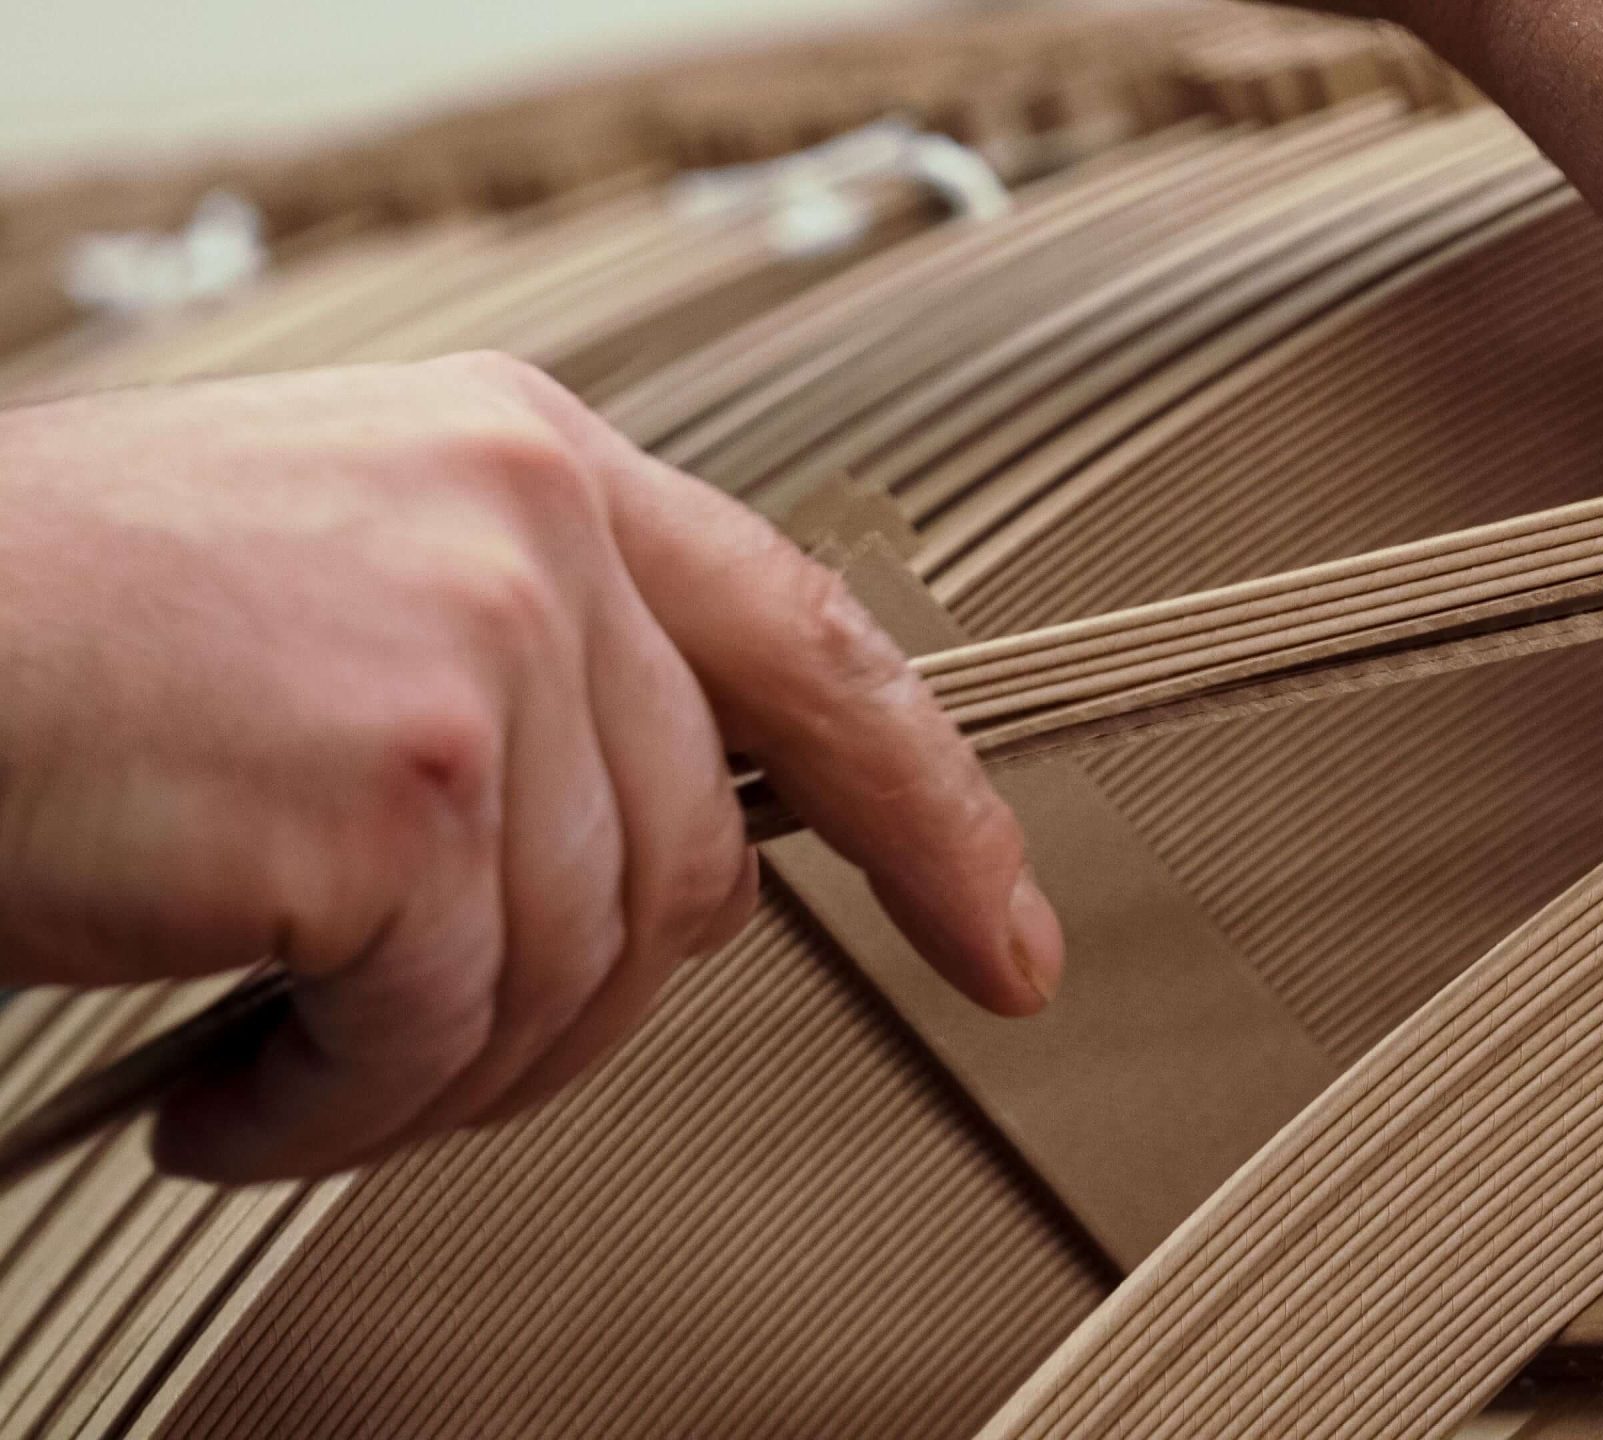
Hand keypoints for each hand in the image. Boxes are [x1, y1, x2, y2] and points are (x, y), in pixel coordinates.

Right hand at [0, 354, 1062, 1181]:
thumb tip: (656, 856)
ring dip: (434, 1065)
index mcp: (539, 468)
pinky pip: (442, 1036)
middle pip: (690, 866)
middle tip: (428, 1041)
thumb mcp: (349, 581)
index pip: (818, 651)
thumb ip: (539, 677)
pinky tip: (236, 1091)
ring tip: (294, 1056)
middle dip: (576, 1002)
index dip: (937, 813)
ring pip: (578, 971)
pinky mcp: (402, 795)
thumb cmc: (59, 624)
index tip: (1004, 936)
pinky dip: (334, 1109)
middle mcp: (534, 537)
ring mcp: (482, 656)